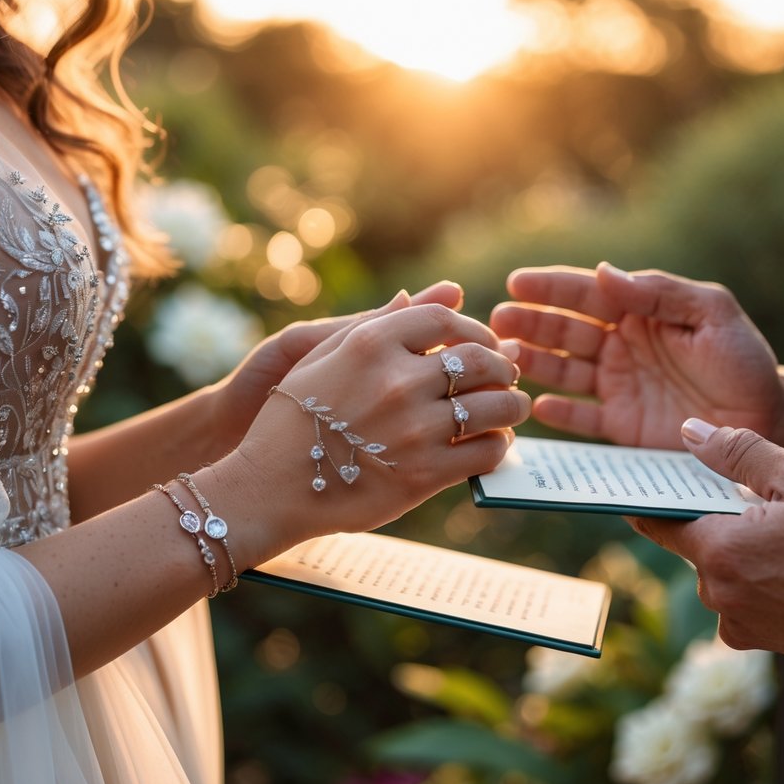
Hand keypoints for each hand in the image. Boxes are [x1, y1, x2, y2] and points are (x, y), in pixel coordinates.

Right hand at [224, 304, 530, 561]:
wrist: (269, 489)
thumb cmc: (292, 418)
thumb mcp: (321, 355)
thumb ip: (378, 323)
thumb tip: (428, 295)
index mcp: (371, 344)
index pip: (445, 320)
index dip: (474, 330)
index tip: (483, 342)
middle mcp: (397, 382)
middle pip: (477, 360)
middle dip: (502, 366)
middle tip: (508, 375)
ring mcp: (414, 429)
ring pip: (493, 406)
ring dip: (513, 406)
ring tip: (514, 408)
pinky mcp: (425, 475)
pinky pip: (485, 452)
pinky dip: (499, 446)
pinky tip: (494, 443)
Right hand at [490, 263, 783, 449]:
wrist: (768, 422)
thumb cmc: (744, 362)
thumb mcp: (713, 314)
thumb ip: (660, 292)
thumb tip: (603, 272)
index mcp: (641, 313)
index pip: (588, 295)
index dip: (551, 288)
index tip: (516, 283)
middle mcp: (622, 347)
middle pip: (566, 332)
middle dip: (530, 324)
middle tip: (498, 322)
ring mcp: (619, 387)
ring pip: (565, 371)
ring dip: (536, 363)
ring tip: (509, 360)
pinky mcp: (623, 427)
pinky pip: (582, 419)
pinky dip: (560, 414)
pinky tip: (540, 408)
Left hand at [629, 420, 783, 674]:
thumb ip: (738, 453)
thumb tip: (691, 434)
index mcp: (720, 553)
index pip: (661, 524)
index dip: (657, 501)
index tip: (648, 487)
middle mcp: (722, 596)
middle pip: (700, 547)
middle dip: (722, 522)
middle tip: (763, 500)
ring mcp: (746, 625)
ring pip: (727, 574)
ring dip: (749, 552)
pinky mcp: (770, 644)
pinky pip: (749, 600)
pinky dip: (766, 580)